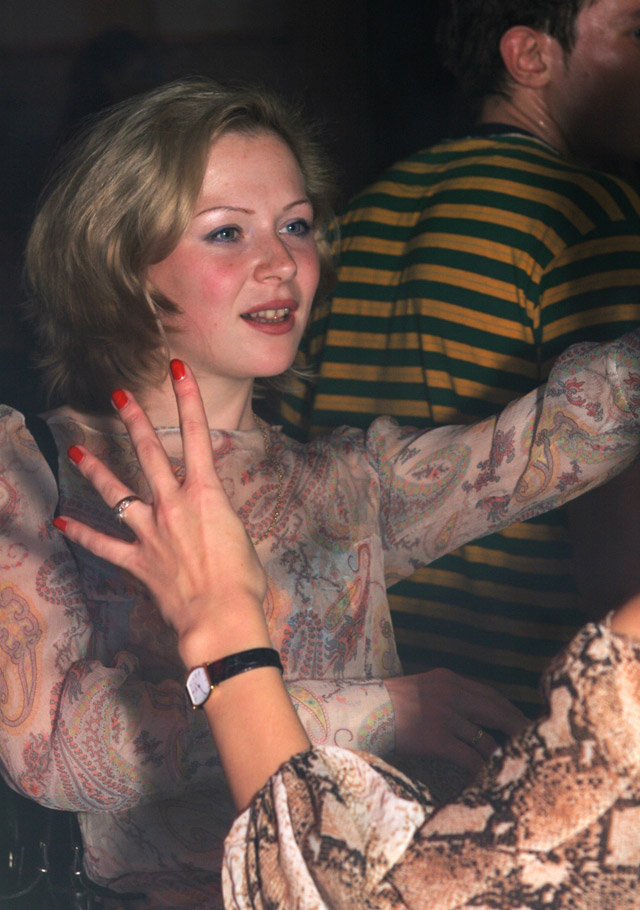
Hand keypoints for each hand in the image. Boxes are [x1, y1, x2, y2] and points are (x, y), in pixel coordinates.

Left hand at [54, 360, 269, 665]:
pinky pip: (105, 544)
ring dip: (97, 470)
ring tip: (77, 450)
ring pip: (118, 493)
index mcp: (208, 495)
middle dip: (135, 421)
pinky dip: (84, 535)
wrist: (221, 616)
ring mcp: (152, 531)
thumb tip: (212, 525)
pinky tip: (63, 523)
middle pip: (150, 454)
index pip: (198, 436)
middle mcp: (175, 505)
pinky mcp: (138, 560)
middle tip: (120, 395)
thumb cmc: (243, 580)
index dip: (188, 399)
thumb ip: (222, 523)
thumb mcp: (241, 539)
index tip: (177, 370)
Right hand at [385, 669, 527, 775]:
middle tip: (533, 745)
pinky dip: (480, 770)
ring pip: (485, 740)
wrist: (356, 710)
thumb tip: (472, 717)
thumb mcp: (418, 688)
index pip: (489, 694)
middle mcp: (448, 692)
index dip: (509, 710)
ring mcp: (442, 714)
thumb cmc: (384, 705)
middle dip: (516, 730)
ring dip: (498, 757)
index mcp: (446, 678)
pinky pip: (469, 757)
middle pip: (496, 712)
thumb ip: (443, 695)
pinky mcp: (434, 737)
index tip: (522, 723)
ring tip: (509, 768)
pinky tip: (485, 779)